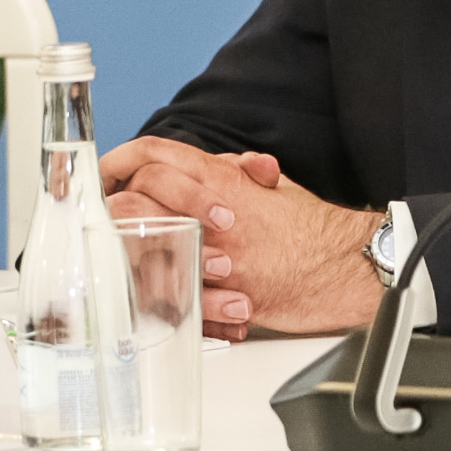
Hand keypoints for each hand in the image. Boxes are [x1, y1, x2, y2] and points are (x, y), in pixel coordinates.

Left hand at [100, 137, 378, 339]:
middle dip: (112, 208)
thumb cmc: (315, 233)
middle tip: (108, 216)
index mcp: (223, 181)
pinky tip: (148, 293)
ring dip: (125, 252)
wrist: (342, 270)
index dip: (121, 161)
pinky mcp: (212, 294)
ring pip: (137, 247)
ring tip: (121, 257)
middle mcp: (211, 214)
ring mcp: (208, 254)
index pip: (154, 155)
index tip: (108, 173)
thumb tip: (228, 166)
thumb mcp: (279, 189)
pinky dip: (149, 295)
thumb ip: (245, 175)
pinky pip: (160, 293)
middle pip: (133, 199)